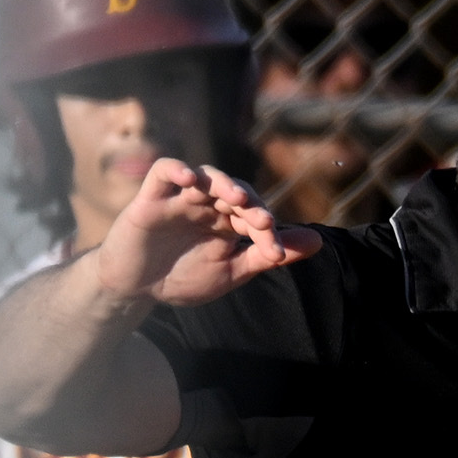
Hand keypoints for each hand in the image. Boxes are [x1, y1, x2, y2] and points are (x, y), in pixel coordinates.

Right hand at [93, 159, 318, 309]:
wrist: (138, 288)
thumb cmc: (184, 276)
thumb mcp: (234, 270)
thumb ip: (271, 254)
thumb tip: (318, 241)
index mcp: (228, 222)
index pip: (255, 216)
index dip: (269, 232)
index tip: (277, 253)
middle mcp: (207, 206)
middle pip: (233, 191)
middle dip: (251, 206)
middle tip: (263, 223)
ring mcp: (179, 199)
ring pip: (204, 177)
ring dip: (222, 183)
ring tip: (236, 197)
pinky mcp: (150, 199)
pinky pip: (162, 172)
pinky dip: (175, 169)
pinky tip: (189, 178)